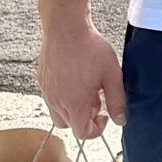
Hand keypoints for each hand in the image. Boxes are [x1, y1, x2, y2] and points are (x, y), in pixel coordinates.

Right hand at [37, 18, 125, 142]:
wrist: (66, 27)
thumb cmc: (90, 49)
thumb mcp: (112, 75)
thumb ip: (117, 101)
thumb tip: (120, 120)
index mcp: (74, 104)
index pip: (82, 133)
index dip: (96, 130)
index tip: (104, 115)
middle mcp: (56, 101)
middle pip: (69, 125)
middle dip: (84, 118)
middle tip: (96, 100)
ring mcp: (46, 91)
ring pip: (58, 112)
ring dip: (73, 108)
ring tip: (87, 88)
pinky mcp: (41, 80)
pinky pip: (51, 97)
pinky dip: (63, 96)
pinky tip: (75, 78)